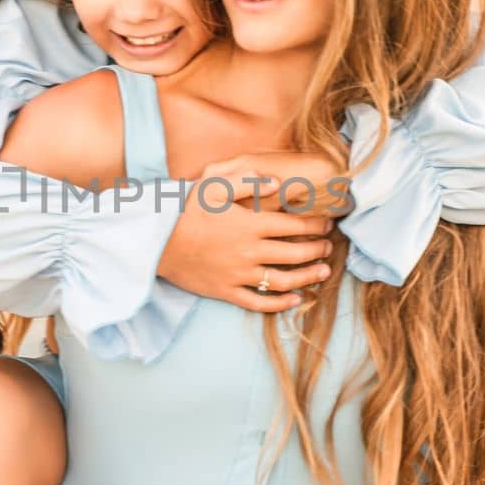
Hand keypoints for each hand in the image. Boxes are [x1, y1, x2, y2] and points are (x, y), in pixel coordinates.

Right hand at [158, 158, 341, 312]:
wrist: (155, 241)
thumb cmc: (184, 210)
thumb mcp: (212, 185)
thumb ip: (246, 181)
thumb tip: (278, 183)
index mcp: (249, 223)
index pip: (294, 225)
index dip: (315, 224)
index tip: (327, 223)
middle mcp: (249, 251)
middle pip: (295, 253)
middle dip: (317, 249)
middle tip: (328, 246)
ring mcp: (239, 274)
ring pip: (283, 280)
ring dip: (307, 276)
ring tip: (323, 272)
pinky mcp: (226, 291)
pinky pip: (259, 302)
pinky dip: (279, 303)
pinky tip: (294, 299)